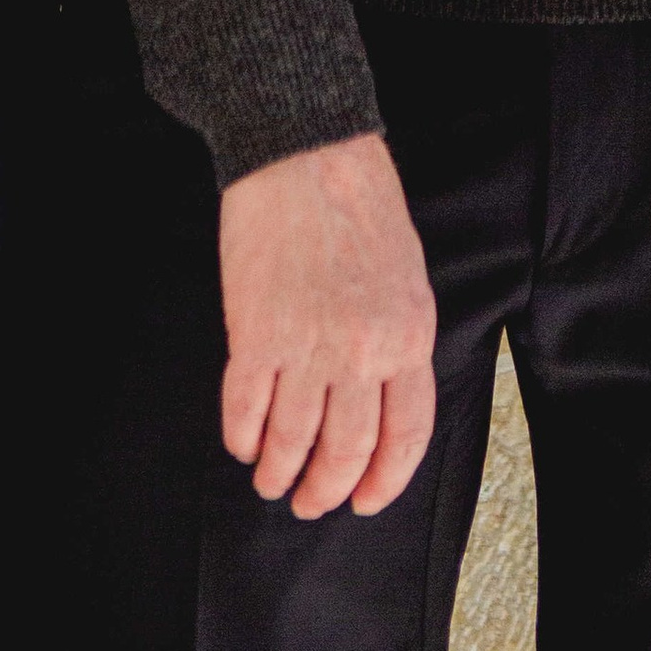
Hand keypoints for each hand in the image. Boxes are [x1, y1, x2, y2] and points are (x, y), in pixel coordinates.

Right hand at [218, 133, 439, 520]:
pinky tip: (241, 441)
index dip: (384, 481)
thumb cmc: (357, 201)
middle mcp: (363, 350)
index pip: (405, 436)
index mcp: (409, 335)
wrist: (305, 150)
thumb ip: (396, 340)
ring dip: (278, 470)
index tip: (364, 501)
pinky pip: (245, 409)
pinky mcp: (256, 333)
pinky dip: (241, 436)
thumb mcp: (405, 275)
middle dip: (326, 489)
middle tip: (310, 501)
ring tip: (270, 479)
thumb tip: (378, 401)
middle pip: (346, 452)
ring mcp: (308, 345)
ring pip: (292, 441)